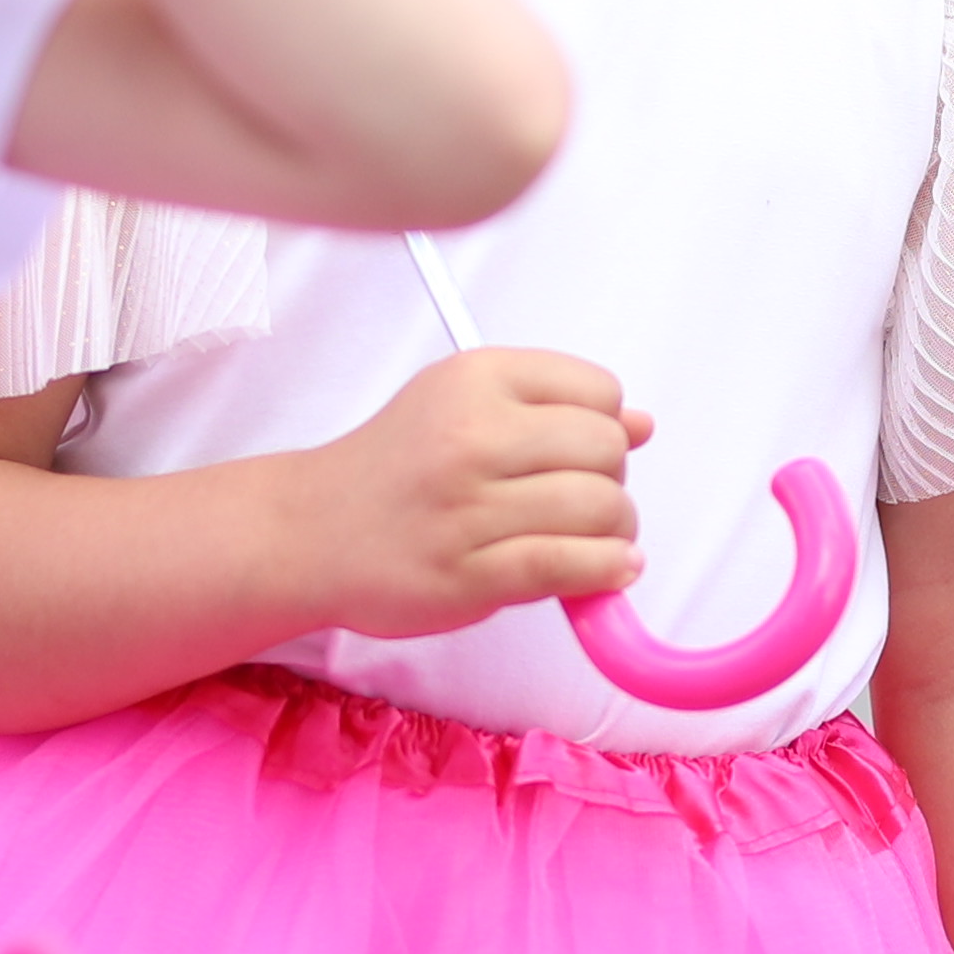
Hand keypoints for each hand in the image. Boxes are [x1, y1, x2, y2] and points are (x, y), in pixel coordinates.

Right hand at [286, 347, 643, 635]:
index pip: (598, 391)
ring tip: (597, 542)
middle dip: (613, 480)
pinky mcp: (468, 575)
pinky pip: (569, 565)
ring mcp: (467, 508)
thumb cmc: (397, 468)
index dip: (606, 426)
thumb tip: (643, 424)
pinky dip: (607, 570)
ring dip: (618, 532)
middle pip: (605, 449)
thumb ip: (551, 408)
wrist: (311, 532)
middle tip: (585, 502)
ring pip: (599, 509)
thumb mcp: (461, 406)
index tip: (581, 452)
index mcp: (474, 379)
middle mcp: (470, 435)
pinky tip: (612, 570)